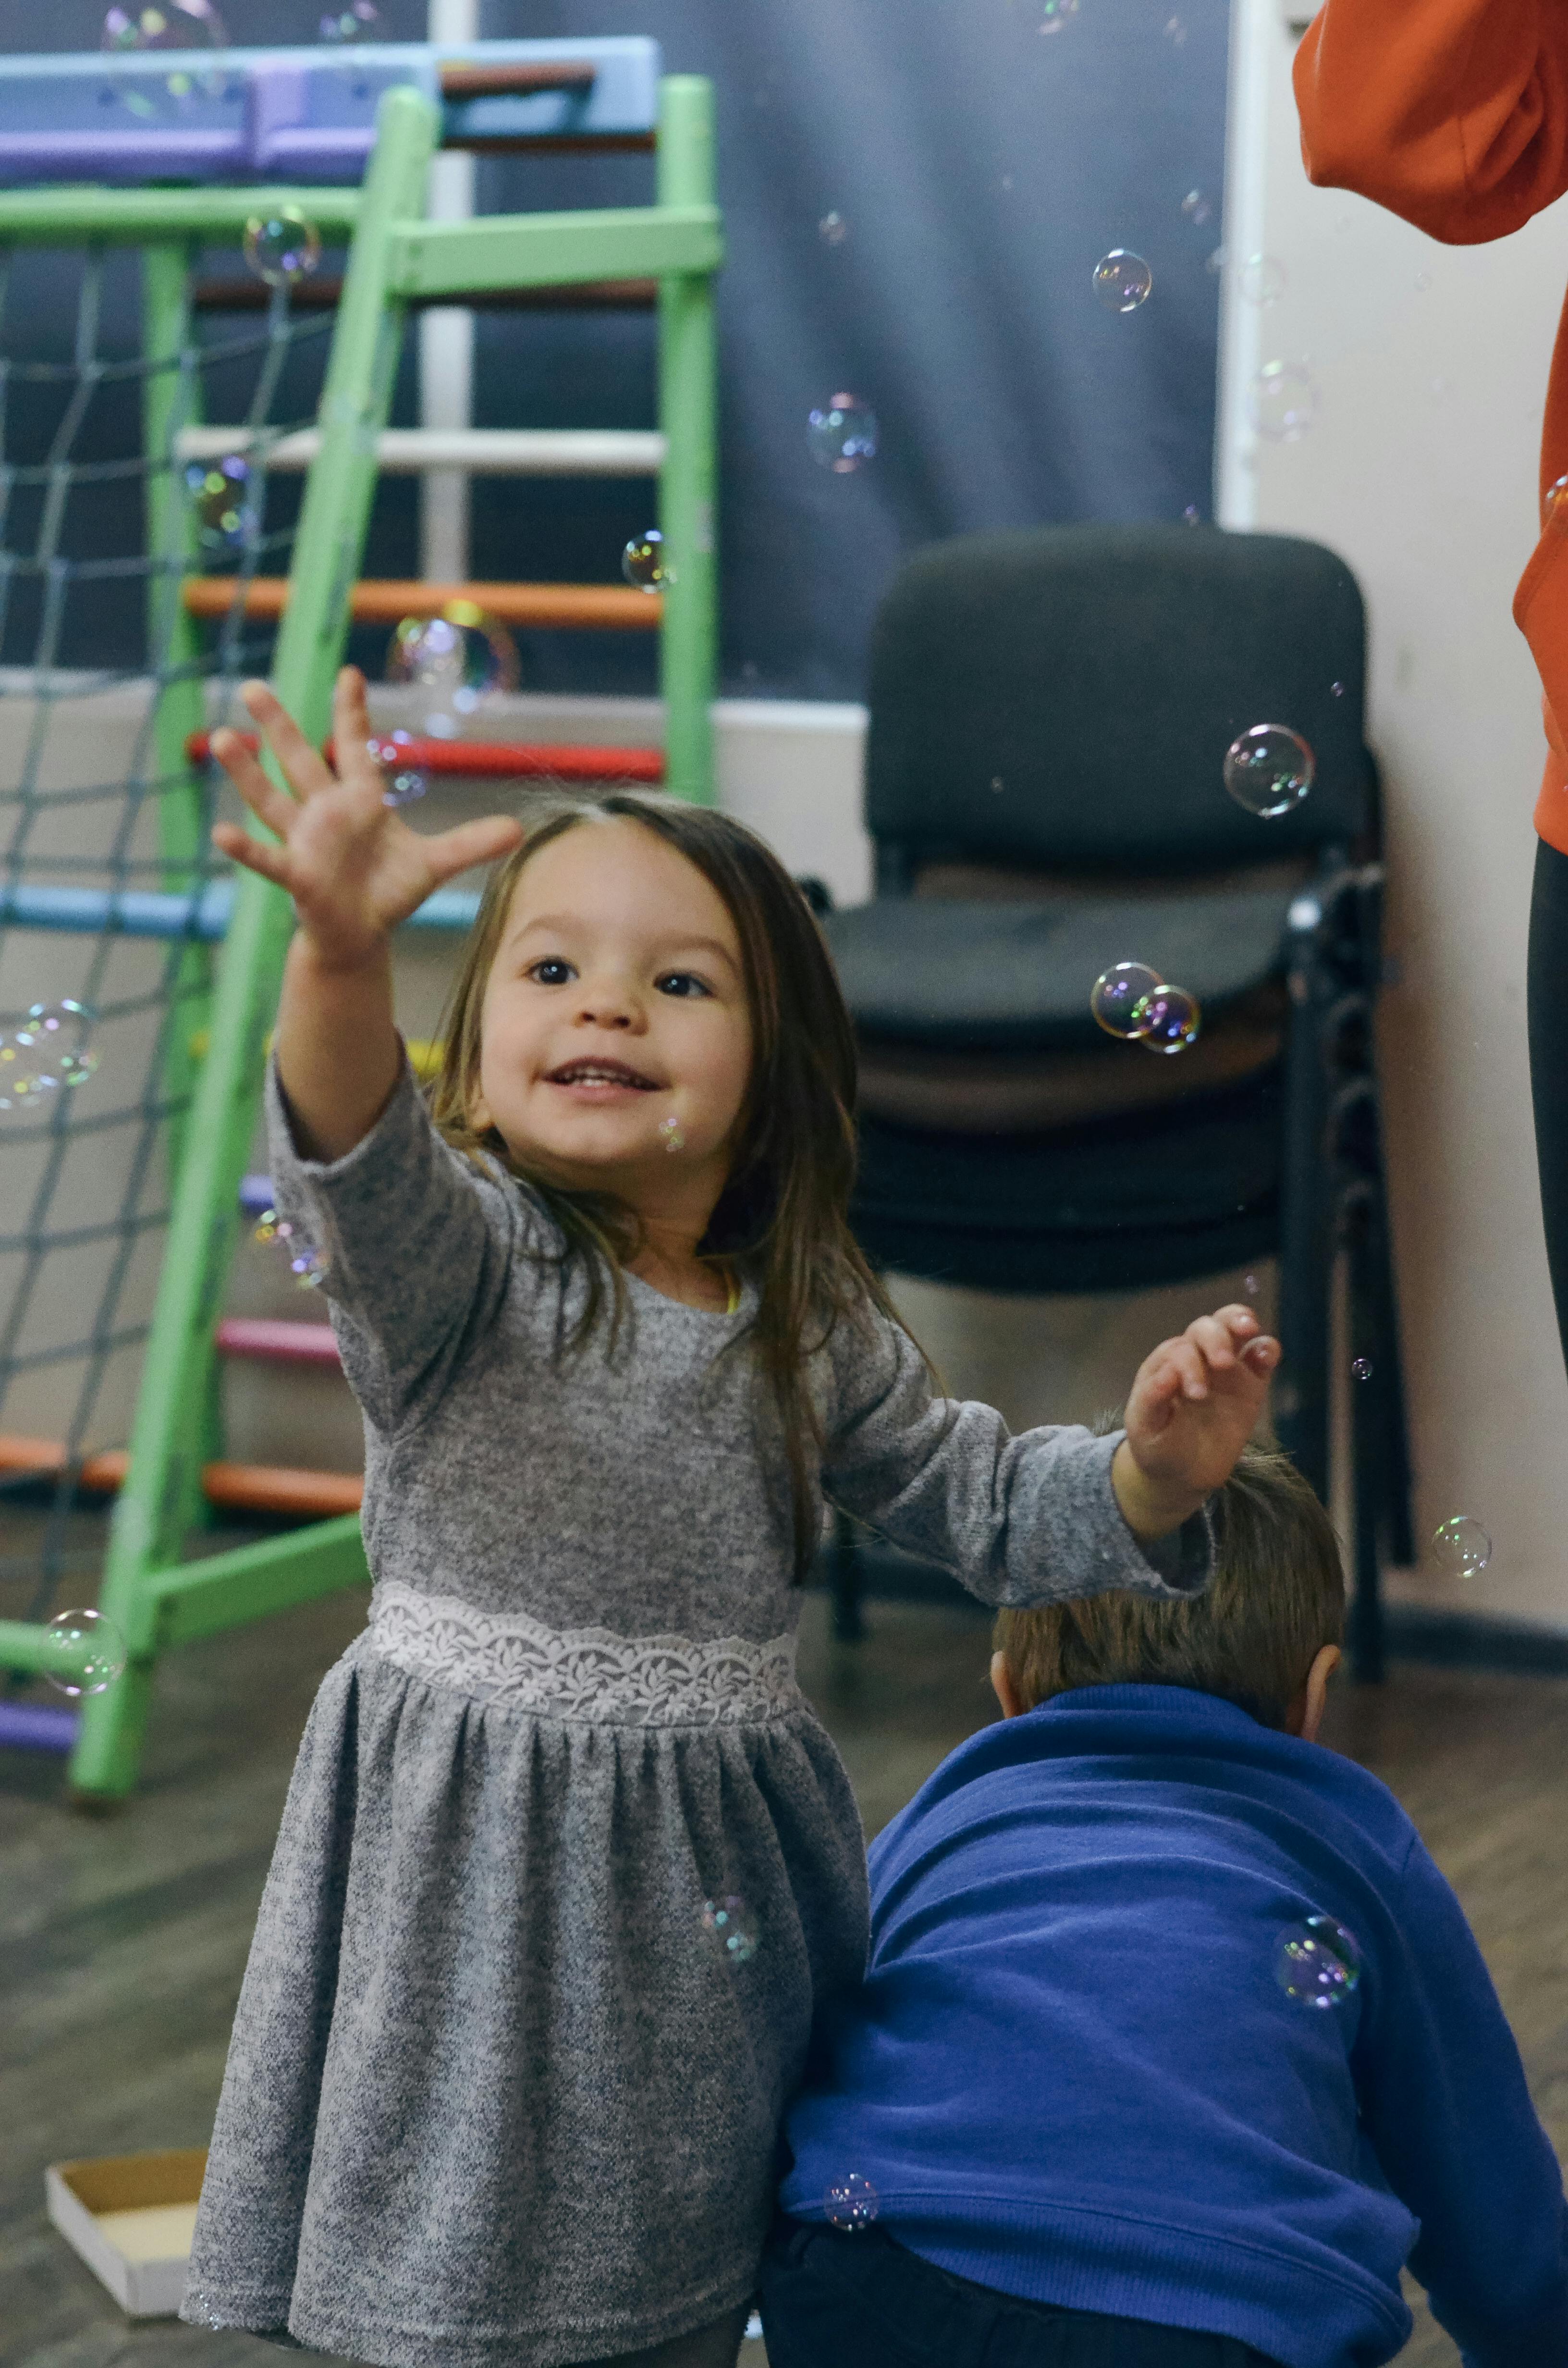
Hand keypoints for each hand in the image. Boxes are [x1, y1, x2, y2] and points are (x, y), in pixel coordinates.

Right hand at [210, 667, 523, 971]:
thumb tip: (519, 829)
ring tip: (222, 737)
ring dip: (247, 772)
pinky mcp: (296, 875)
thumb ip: (470, 843)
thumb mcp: (436, 864)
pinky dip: (246, 848)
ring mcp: (305, 841)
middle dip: (278, 725)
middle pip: (299, 760)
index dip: (351, 713)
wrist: (362, 933)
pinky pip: (267, 858)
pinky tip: (222, 833)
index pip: (354, 747)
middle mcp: (325, 812)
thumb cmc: (390, 891)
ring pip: (271, 800)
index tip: (349, 674)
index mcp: (360, 800)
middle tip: (252, 687)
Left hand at [1112, 1304, 1279, 1540]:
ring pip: (1232, 1328)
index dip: (1190, 1365)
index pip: (1180, 1350)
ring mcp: (1225, 1369)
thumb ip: (1152, 1400)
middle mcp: (1195, 1358)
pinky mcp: (1251, 1385)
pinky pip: (1261, 1356)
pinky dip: (1268, 1348)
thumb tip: (1167, 1374)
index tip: (1197, 1395)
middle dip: (1215, 1339)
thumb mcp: (1145, 1428)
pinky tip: (1267, 1355)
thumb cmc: (1158, 1445)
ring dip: (1240, 1322)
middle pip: (1206, 1328)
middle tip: (1222, 1364)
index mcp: (1166, 1364)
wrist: (1182, 1474)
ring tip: (1248, 1328)